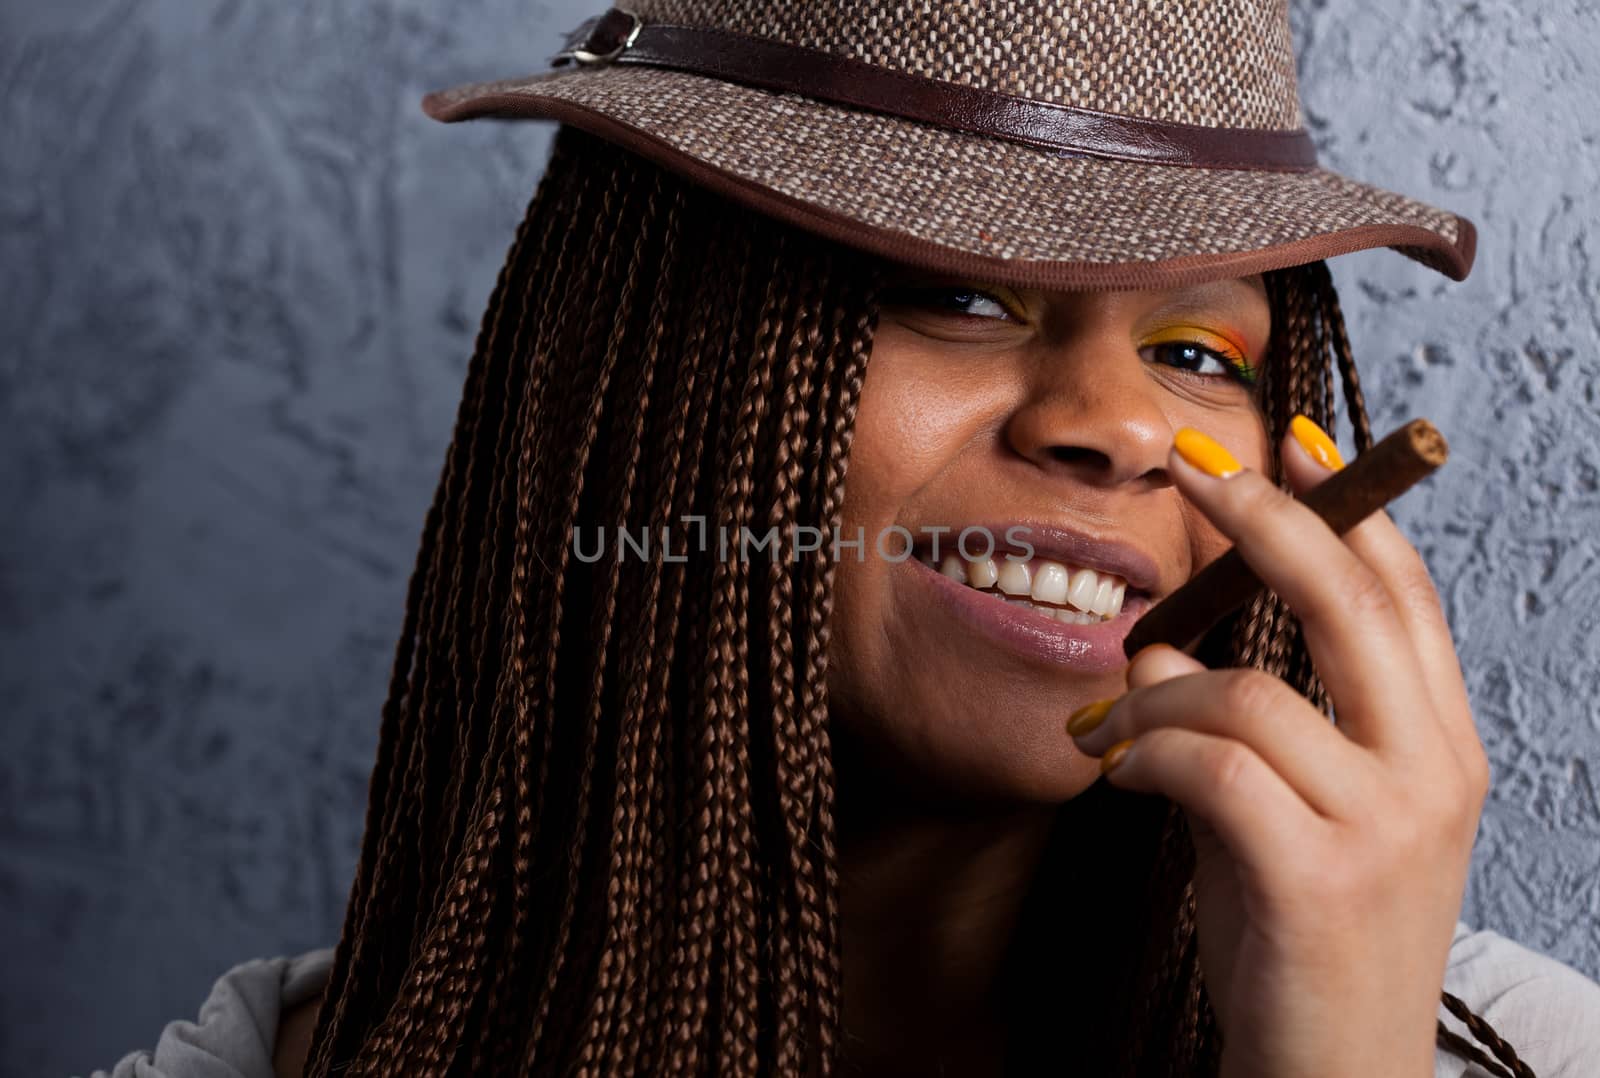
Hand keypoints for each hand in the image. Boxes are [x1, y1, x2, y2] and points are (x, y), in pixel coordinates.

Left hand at [1068, 419, 1490, 1077]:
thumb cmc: (1302, 943)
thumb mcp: (1290, 816)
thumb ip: (1242, 727)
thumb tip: (1159, 647)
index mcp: (1437, 747)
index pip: (1403, 597)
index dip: (1348, 509)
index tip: (1289, 442)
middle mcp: (1434, 773)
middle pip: (1353, 602)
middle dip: (1268, 518)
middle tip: (1193, 468)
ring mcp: (1388, 826)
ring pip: (1249, 693)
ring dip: (1152, 696)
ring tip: (1110, 729)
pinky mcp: (1322, 878)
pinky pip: (1209, 765)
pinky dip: (1143, 750)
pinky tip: (1114, 770)